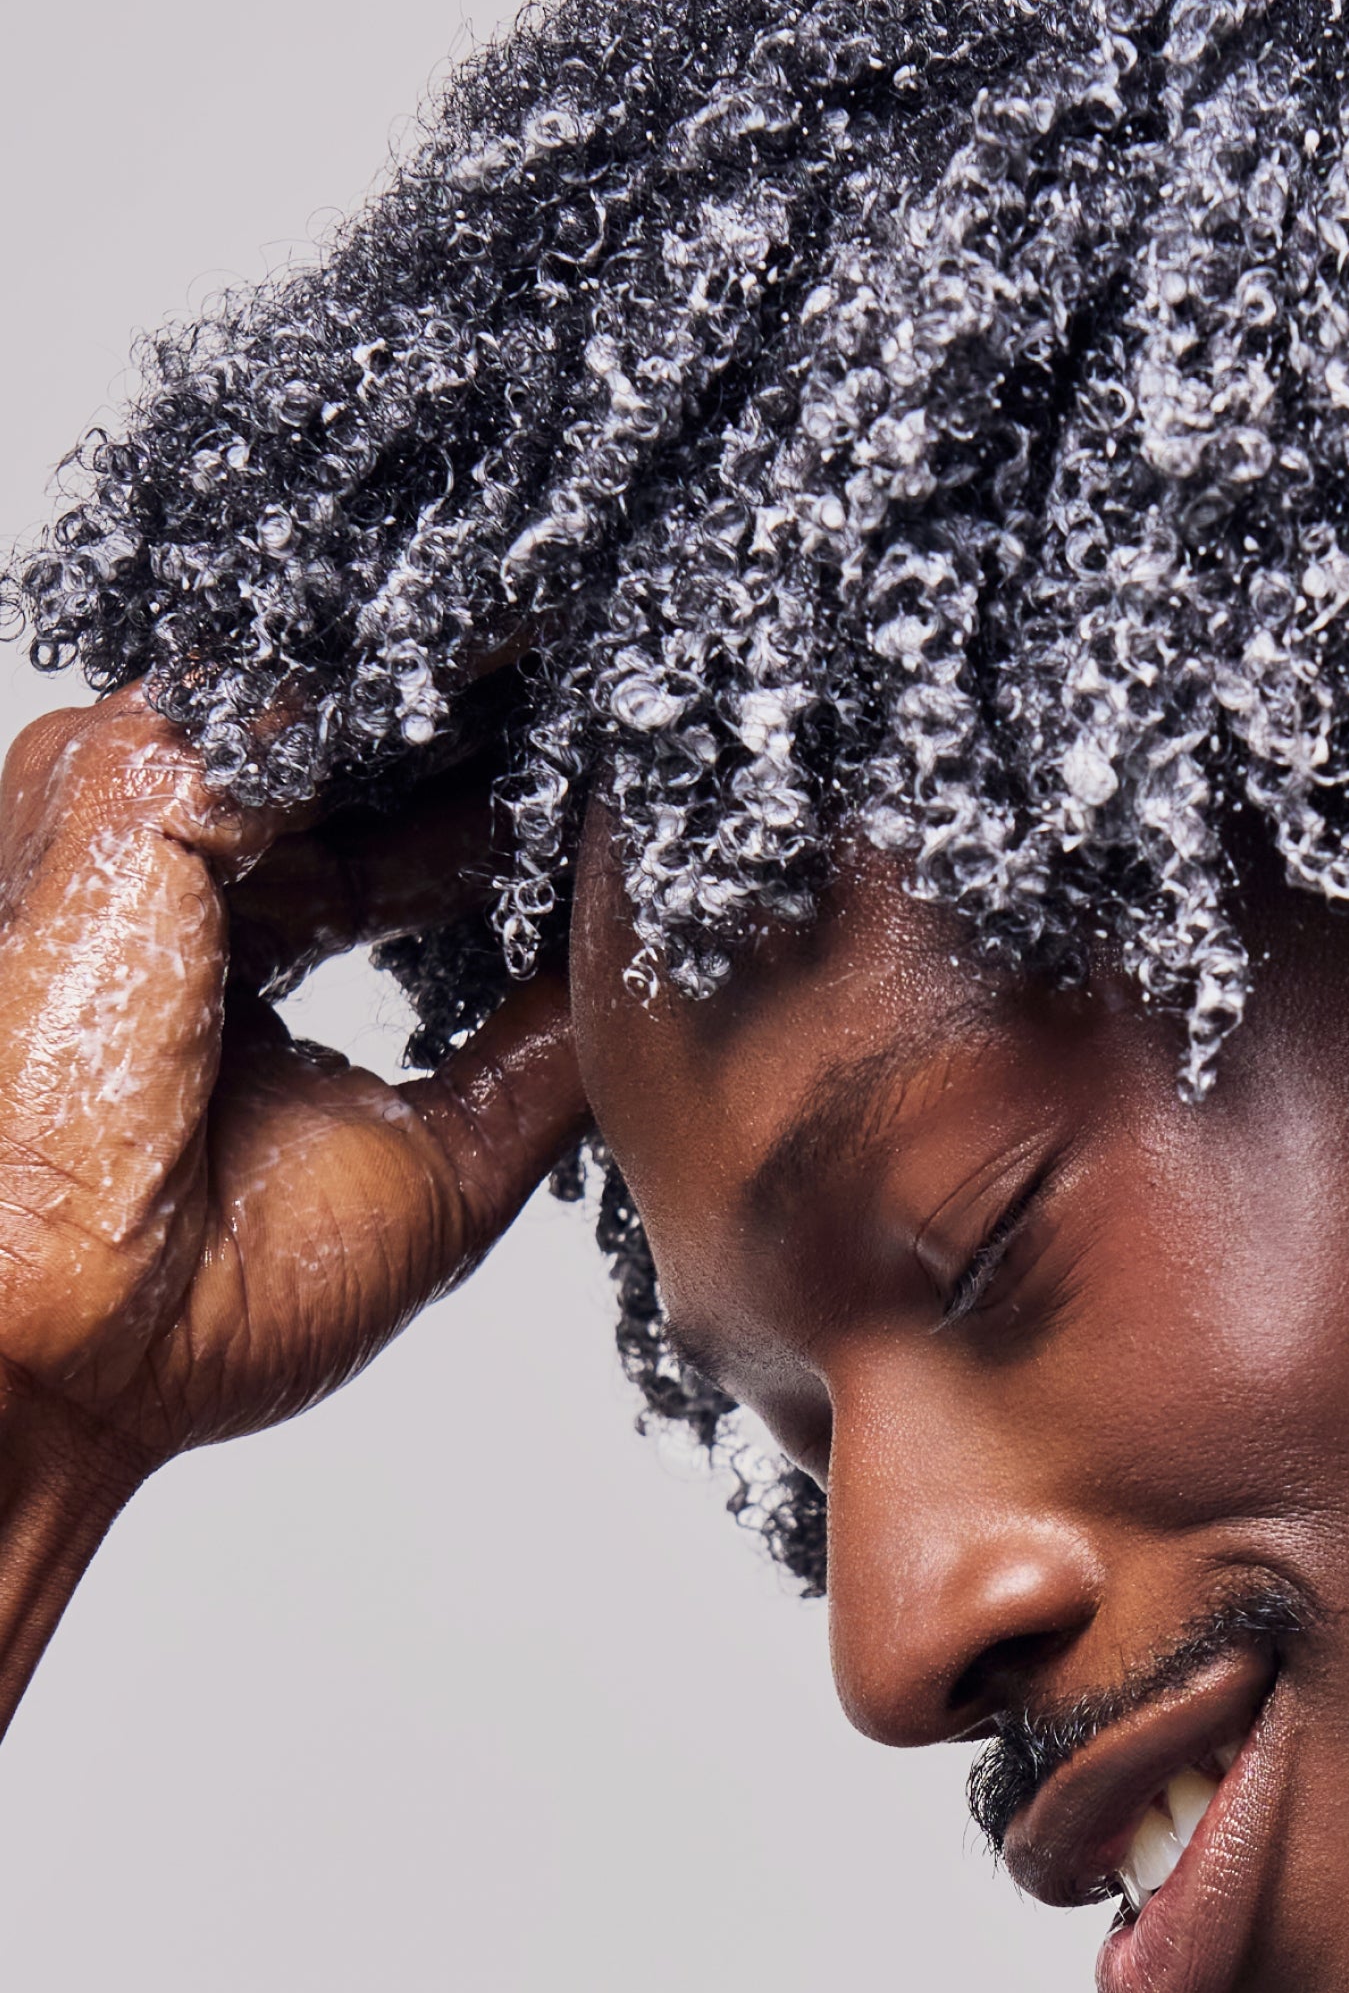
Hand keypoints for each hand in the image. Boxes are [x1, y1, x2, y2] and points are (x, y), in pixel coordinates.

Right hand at [0, 687, 585, 1480]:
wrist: (72, 1367)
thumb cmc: (203, 1305)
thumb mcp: (441, 1156)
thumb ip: (533, 1052)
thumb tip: (632, 979)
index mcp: (225, 941)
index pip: (379, 824)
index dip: (501, 792)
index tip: (612, 753)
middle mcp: (170, 869)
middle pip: (356, 745)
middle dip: (493, 707)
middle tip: (626, 665)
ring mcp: (133, 824)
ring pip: (326, 696)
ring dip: (467, 663)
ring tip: (601, 625)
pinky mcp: (127, 801)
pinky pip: (292, 690)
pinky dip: (415, 662)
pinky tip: (525, 636)